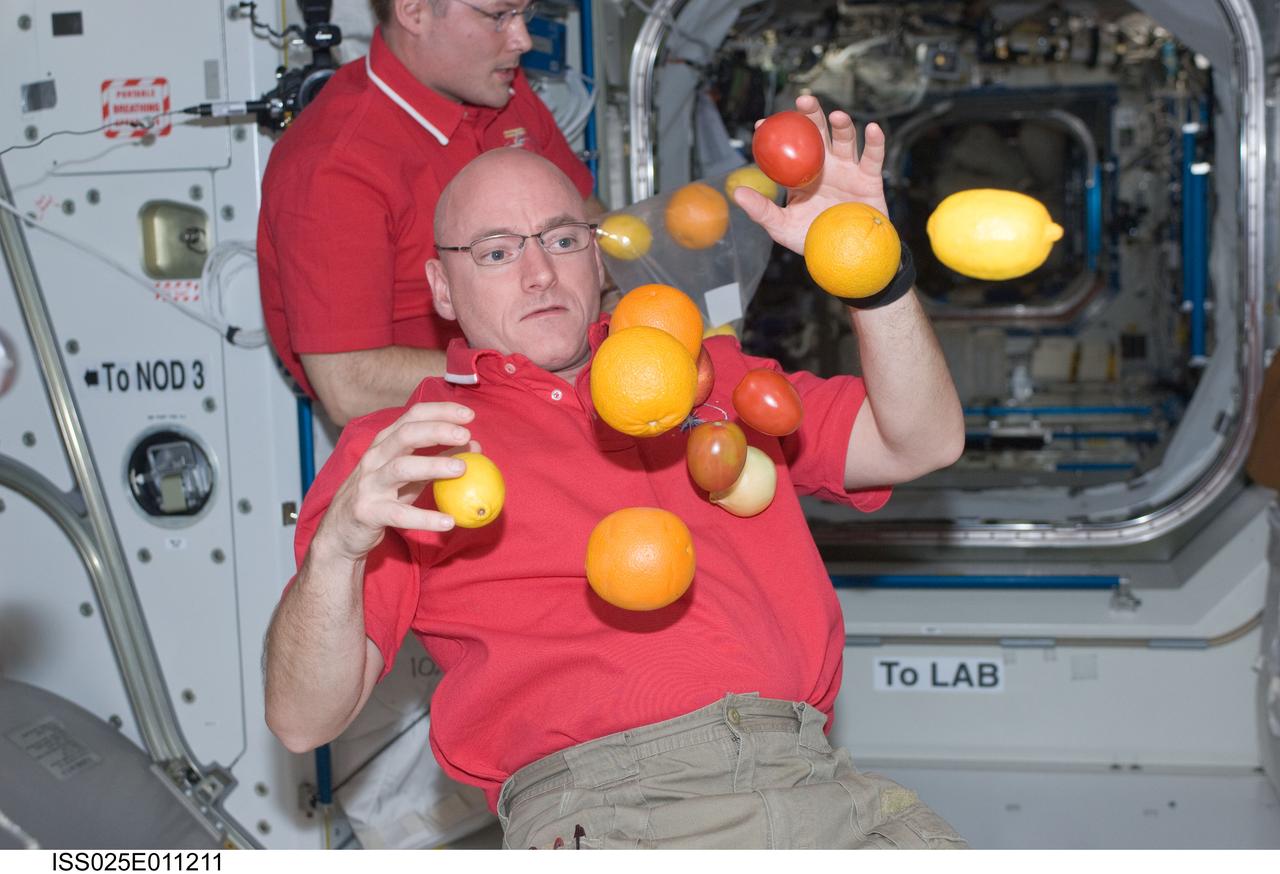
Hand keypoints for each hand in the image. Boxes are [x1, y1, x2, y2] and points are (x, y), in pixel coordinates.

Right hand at [313, 402, 477, 562]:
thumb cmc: (381, 497)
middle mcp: (374, 459)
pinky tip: (449, 521)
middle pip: (406, 435)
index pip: (412, 416)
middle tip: (465, 435)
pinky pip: (399, 514)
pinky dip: (425, 517)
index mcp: (384, 443)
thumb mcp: (411, 476)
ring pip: (401, 468)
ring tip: (462, 468)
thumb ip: (438, 458)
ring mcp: (369, 484)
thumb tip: (475, 445)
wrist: (342, 532)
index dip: (440, 412)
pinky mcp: (368, 512)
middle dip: (437, 431)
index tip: (469, 415)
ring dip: (433, 465)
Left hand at [733, 95, 888, 254]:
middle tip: (803, 101)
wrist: (845, 257)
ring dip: (843, 125)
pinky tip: (872, 128)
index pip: (787, 148)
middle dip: (811, 115)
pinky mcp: (869, 180)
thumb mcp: (781, 227)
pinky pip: (873, 158)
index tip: (761, 124)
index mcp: (801, 174)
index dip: (776, 132)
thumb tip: (737, 192)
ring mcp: (847, 171)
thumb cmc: (812, 241)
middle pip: (818, 134)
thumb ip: (761, 210)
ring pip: (845, 140)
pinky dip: (875, 142)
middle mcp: (824, 166)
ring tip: (836, 116)